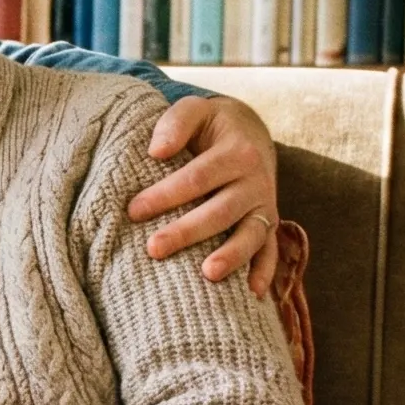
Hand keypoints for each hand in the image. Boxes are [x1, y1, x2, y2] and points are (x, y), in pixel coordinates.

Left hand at [129, 95, 281, 295]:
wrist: (251, 133)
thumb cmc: (211, 126)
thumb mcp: (196, 111)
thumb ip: (175, 123)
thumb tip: (156, 151)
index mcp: (237, 152)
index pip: (196, 178)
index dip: (165, 195)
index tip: (133, 211)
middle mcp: (255, 181)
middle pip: (220, 211)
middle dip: (187, 232)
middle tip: (153, 248)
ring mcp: (265, 205)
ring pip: (250, 234)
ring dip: (232, 256)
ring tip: (207, 274)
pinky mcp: (270, 223)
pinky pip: (271, 249)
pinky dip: (266, 271)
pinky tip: (254, 294)